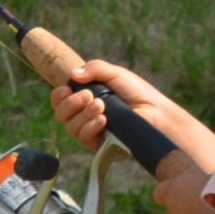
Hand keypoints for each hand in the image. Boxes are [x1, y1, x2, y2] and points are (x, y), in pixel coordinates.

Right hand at [53, 59, 206, 179]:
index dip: (59, 95)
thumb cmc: (137, 93)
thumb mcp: (115, 74)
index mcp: (85, 97)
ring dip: (83, 114)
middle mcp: (84, 115)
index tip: (67, 89)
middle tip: (88, 96)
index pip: (61, 99)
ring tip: (101, 107)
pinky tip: (103, 121)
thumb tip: (72, 75)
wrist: (155, 112)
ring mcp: (91, 130)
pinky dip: (90, 127)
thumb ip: (94, 69)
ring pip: (70, 127)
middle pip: (61, 114)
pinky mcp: (99, 144)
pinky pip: (83, 138)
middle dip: (70, 103)